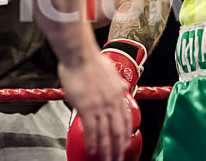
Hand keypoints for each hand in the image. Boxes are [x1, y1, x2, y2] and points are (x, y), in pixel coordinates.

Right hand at [65, 40, 145, 160]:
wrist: (80, 54)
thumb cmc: (91, 59)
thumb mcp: (111, 70)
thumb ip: (116, 81)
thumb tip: (122, 84)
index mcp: (118, 93)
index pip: (125, 119)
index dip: (126, 134)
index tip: (125, 144)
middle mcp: (111, 102)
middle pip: (118, 131)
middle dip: (118, 148)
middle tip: (117, 158)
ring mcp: (100, 106)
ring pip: (105, 134)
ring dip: (106, 150)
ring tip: (106, 160)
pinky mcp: (86, 108)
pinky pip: (91, 130)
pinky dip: (92, 142)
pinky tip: (92, 150)